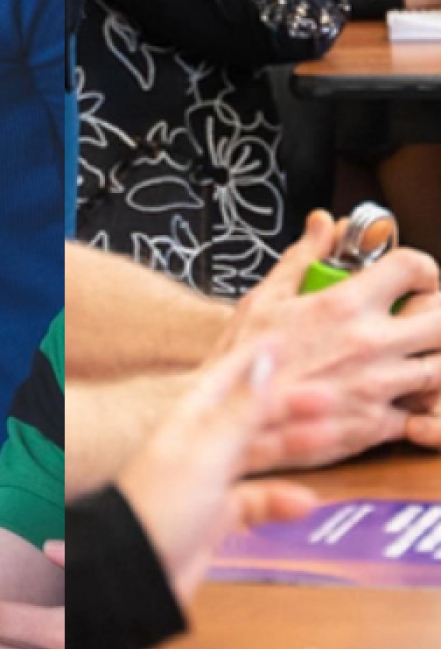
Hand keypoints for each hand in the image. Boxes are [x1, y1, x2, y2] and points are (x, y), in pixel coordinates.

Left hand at [116, 337, 316, 609]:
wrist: (136, 569)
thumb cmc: (159, 505)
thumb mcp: (207, 452)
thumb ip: (242, 410)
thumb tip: (266, 360)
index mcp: (190, 420)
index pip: (227, 378)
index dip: (255, 359)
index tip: (283, 338)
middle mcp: (198, 444)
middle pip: (249, 416)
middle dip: (287, 405)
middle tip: (329, 397)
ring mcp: (206, 480)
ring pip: (256, 456)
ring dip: (291, 448)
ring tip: (329, 438)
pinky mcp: (214, 516)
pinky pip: (254, 502)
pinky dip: (278, 500)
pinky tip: (303, 501)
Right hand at [219, 212, 440, 469]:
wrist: (228, 419)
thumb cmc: (243, 358)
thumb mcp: (265, 298)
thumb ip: (303, 258)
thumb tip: (324, 223)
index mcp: (343, 305)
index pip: (411, 268)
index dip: (420, 268)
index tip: (413, 277)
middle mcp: (369, 344)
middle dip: (436, 312)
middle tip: (419, 315)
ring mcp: (378, 387)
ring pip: (440, 368)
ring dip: (431, 358)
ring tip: (408, 356)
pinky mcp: (377, 426)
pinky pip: (423, 414)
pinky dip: (418, 405)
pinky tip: (397, 396)